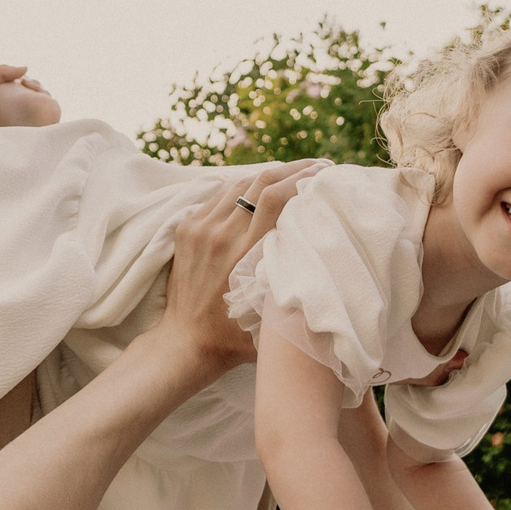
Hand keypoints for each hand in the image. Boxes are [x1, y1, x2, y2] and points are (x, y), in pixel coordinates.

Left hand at [0, 64, 55, 130]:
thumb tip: (25, 69)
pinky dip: (48, 110)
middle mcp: (12, 110)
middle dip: (37, 86)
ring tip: (35, 92)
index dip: (27, 80)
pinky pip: (45, 121)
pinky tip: (40, 102)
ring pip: (42, 106)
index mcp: (1, 98)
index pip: (22, 86)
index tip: (24, 79)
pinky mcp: (27, 134)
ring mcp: (20, 123)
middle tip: (29, 85)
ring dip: (43, 95)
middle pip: (34, 94)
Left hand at [159, 164, 321, 373]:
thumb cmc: (237, 336)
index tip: (324, 174)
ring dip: (268, 175)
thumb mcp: (274, 314)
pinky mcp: (187, 228)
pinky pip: (219, 195)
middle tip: (317, 167)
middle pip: (260, 182)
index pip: (275, 197)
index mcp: (245, 254)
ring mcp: (200, 229)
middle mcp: (221, 235)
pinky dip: (244, 188)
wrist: (185, 342)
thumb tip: (324, 249)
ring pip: (239, 183)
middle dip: (292, 169)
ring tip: (293, 175)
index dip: (302, 179)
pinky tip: (261, 188)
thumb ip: (295, 281)